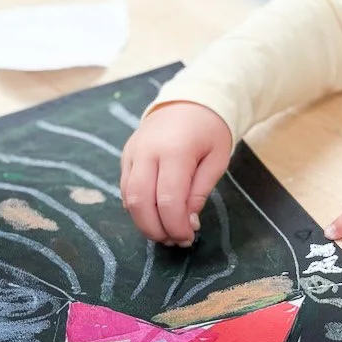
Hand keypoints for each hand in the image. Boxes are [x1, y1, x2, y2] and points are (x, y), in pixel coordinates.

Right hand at [119, 101, 232, 246]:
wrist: (188, 101)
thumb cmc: (209, 131)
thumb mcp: (216, 160)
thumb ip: (199, 192)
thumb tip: (187, 224)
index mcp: (175, 150)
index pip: (168, 200)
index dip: (175, 226)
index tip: (188, 238)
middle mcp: (147, 151)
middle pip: (140, 202)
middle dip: (156, 229)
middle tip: (175, 241)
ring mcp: (133, 153)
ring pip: (128, 198)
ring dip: (144, 222)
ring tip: (166, 232)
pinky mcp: (126, 155)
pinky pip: (125, 189)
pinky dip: (138, 208)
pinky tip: (155, 214)